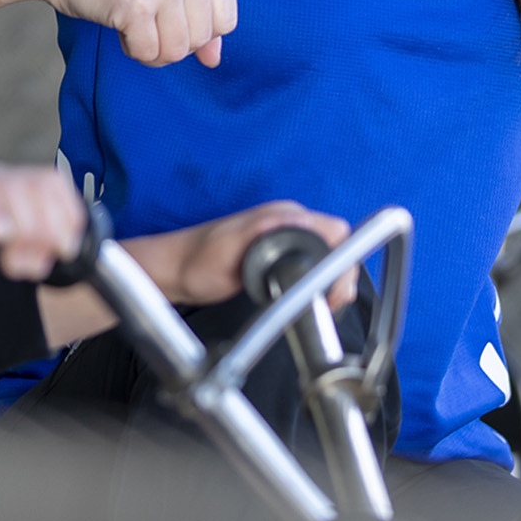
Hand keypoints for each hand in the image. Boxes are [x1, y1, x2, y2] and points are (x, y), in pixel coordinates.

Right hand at [0, 159, 88, 284]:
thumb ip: (7, 243)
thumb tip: (48, 255)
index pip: (48, 182)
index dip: (67, 215)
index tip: (66, 251)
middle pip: (34, 186)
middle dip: (49, 228)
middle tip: (38, 263)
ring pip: (6, 189)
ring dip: (25, 225)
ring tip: (16, 260)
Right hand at [35, 0, 236, 67]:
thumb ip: (199, 17)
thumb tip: (214, 61)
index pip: (226, 20)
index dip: (196, 29)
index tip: (169, 12)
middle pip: (202, 39)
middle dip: (172, 39)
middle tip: (145, 14)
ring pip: (178, 51)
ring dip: (151, 46)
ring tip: (131, 18)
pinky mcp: (137, 3)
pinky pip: (148, 53)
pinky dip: (131, 48)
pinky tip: (118, 21)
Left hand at [126, 200, 355, 310]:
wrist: (177, 269)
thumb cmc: (197, 262)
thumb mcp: (229, 248)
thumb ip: (262, 232)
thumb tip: (298, 220)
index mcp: (282, 216)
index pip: (334, 230)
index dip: (343, 260)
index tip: (334, 289)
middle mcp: (288, 222)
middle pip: (337, 244)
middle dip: (341, 274)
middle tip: (329, 303)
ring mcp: (286, 236)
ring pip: (328, 255)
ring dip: (331, 279)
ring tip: (322, 303)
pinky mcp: (281, 252)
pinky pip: (313, 263)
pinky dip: (318, 281)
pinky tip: (310, 297)